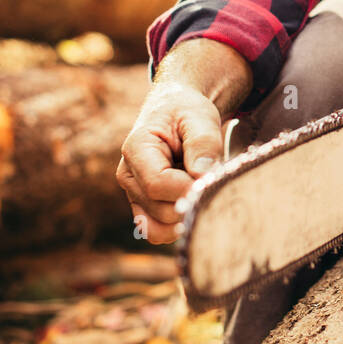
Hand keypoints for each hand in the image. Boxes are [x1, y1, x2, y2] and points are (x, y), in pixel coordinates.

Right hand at [116, 81, 224, 243]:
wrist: (176, 111)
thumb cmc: (187, 112)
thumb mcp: (200, 116)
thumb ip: (203, 143)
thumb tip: (202, 176)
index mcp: (136, 149)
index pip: (158, 184)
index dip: (188, 188)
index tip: (213, 178)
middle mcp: (129, 176)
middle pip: (161, 209)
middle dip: (192, 199)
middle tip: (212, 178)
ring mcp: (134, 194)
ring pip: (159, 227)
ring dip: (186, 213)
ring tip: (200, 187)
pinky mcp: (144, 207)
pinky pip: (157, 232)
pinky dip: (178, 225)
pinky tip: (193, 202)